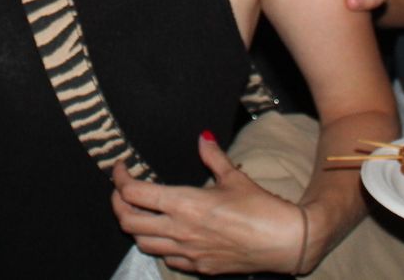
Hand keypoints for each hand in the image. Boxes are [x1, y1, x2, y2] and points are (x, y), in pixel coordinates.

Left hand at [110, 134, 306, 275]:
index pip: (134, 192)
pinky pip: (166, 258)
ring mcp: (187, 252)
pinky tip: (166, 233)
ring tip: (140, 211)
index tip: (121, 168)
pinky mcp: (199, 267)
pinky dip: (157, 244)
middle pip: (127, 221)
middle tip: (122, 190)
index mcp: (184, 203)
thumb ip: (213, 156)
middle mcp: (180, 230)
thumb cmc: (261, 209)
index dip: (119, 178)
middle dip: (118, 203)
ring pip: (142, 243)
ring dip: (135, 226)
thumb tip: (203, 137)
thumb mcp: (234, 176)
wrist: (285, 243)